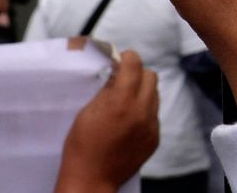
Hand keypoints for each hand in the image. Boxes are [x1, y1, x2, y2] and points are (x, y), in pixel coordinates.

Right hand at [55, 50, 158, 192]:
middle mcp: (142, 111)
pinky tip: (128, 122)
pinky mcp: (155, 138)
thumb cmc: (81, 146)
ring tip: (125, 103)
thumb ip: (107, 91)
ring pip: (155, 95)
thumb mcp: (87, 112)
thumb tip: (117, 74)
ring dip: (142, 92)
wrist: (91, 180)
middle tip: (123, 80)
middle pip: (151, 77)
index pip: (135, 65)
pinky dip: (144, 112)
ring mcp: (151, 126)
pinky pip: (155, 115)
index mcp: (122, 102)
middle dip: (137, 74)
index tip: (121, 59)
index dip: (128, 58)